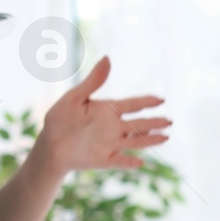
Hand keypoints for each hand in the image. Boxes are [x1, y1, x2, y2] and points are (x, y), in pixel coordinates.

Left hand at [32, 56, 169, 174]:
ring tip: (166, 137)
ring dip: (150, 140)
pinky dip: (129, 162)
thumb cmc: (60, 119)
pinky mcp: (104, 160)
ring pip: (136, 142)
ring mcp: (111, 144)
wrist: (50, 145)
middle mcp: (114, 127)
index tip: (160, 99)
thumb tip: (107, 58)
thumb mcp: (74, 97)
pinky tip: (140, 162)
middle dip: (155, 122)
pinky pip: (120, 161)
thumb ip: (93, 81)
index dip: (147, 102)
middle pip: (139, 124)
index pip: (132, 105)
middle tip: (169, 121)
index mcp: (108, 110)